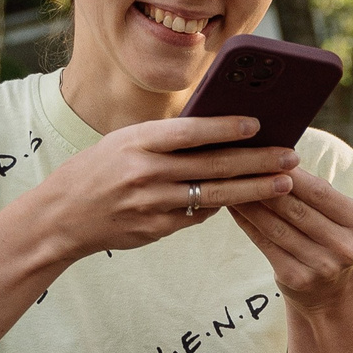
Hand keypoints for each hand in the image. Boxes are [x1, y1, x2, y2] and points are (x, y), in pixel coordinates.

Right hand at [27, 114, 297, 261]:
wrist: (61, 216)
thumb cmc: (99, 169)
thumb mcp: (124, 141)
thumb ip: (167, 138)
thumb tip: (220, 132)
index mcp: (137, 141)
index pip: (191, 131)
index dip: (227, 127)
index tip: (259, 124)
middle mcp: (145, 172)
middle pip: (213, 166)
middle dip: (257, 161)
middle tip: (291, 156)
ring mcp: (151, 204)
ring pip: (215, 196)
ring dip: (254, 190)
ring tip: (284, 183)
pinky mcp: (155, 229)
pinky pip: (198, 216)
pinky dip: (222, 206)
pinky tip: (246, 200)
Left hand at [228, 167, 352, 313]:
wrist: (329, 296)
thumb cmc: (327, 242)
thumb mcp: (336, 218)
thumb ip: (315, 192)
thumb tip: (278, 157)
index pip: (319, 191)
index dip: (290, 173)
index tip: (265, 156)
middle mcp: (344, 246)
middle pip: (296, 209)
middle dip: (265, 186)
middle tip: (239, 166)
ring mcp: (322, 265)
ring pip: (276, 226)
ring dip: (250, 203)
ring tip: (230, 184)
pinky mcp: (297, 278)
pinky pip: (265, 244)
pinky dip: (247, 223)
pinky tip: (234, 208)